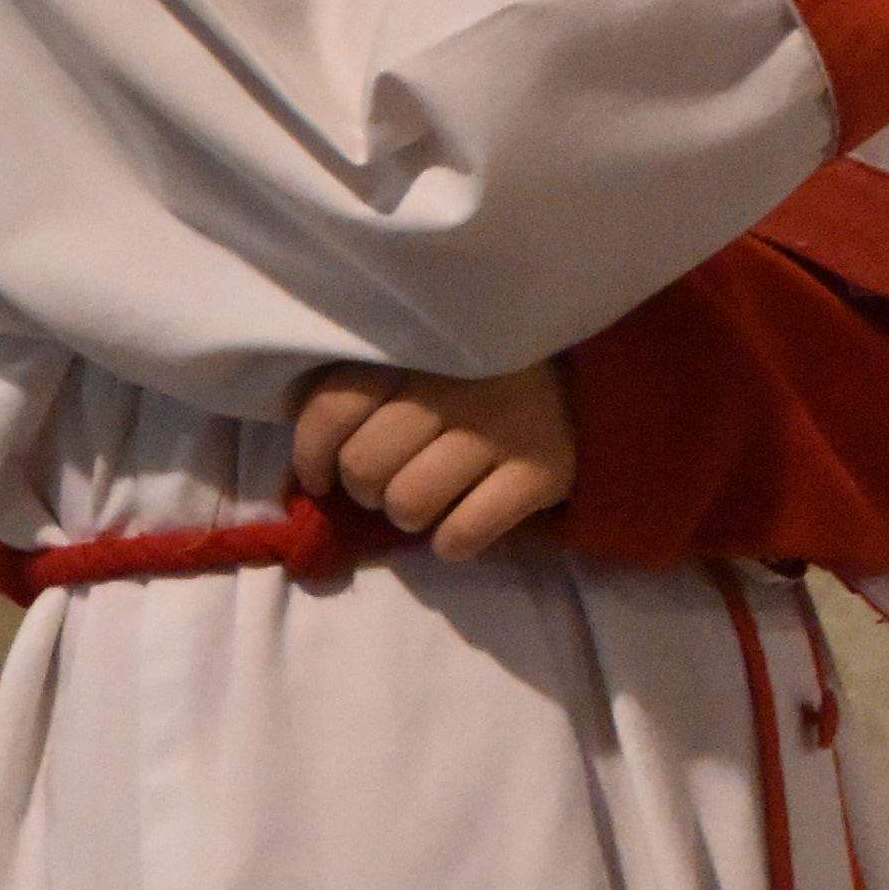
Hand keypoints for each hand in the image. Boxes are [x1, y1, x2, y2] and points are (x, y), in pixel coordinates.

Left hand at [293, 356, 577, 557]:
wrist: (594, 376)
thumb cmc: (481, 374)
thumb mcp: (418, 365)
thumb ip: (356, 403)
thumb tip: (295, 484)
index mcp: (415, 349)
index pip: (332, 407)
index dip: (312, 455)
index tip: (320, 475)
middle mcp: (455, 384)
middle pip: (365, 467)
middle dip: (366, 490)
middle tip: (389, 481)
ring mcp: (501, 427)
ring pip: (408, 505)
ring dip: (409, 517)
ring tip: (430, 499)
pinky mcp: (542, 470)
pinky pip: (463, 534)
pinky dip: (453, 541)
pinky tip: (464, 520)